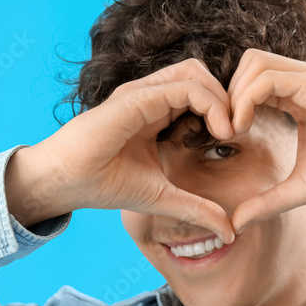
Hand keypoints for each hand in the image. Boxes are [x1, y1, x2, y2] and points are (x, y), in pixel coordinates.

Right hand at [5, 58, 236, 242]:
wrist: (67, 182)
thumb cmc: (105, 183)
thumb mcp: (164, 198)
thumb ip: (197, 209)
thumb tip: (229, 232)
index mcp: (156, 111)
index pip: (199, 91)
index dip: (223, 109)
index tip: (235, 139)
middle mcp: (150, 96)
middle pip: (201, 74)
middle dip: (228, 98)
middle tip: (238, 131)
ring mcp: (143, 93)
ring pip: (196, 73)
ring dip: (222, 98)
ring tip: (230, 131)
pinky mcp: (136, 99)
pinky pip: (184, 87)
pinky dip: (211, 104)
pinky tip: (220, 131)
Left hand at [227, 48, 305, 234]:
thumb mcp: (298, 189)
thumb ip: (266, 202)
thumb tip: (235, 224)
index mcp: (296, 95)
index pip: (251, 81)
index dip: (231, 104)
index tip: (224, 137)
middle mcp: (301, 80)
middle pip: (247, 64)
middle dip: (227, 94)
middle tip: (224, 131)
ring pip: (253, 64)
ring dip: (234, 95)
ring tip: (233, 129)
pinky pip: (268, 78)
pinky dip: (247, 98)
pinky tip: (244, 126)